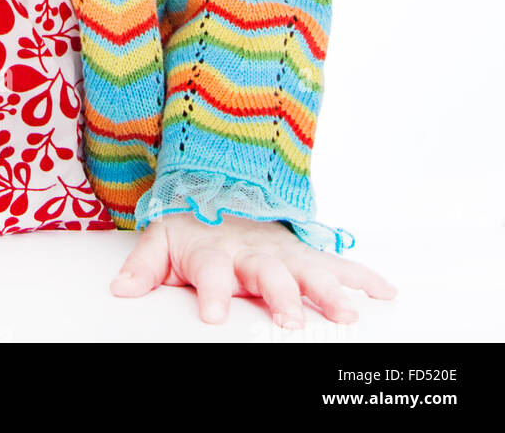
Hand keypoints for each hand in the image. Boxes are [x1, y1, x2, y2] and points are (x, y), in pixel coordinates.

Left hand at [109, 211, 397, 326]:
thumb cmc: (191, 226)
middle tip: (290, 318)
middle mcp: (252, 252)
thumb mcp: (159, 240)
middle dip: (280, 295)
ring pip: (309, 270)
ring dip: (328, 290)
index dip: (211, 294)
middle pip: (268, 274)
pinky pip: (338, 263)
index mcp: (214, 252)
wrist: (218, 186)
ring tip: (345, 311)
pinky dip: (363, 276)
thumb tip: (119, 289)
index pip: (211, 274)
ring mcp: (282, 252)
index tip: (212, 315)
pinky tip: (384, 291)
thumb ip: (142, 266)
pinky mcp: (305, 253)